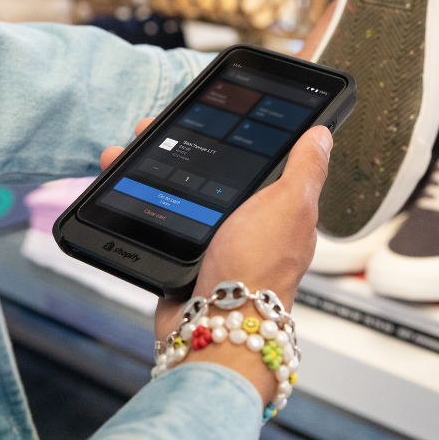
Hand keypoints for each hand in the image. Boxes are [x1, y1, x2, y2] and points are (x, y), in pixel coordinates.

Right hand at [99, 123, 332, 403]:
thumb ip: (305, 169)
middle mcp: (245, 223)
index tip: (199, 110)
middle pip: (206, 169)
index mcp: (277, 207)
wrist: (216, 329)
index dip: (226, 130)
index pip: (253, 155)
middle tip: (147, 129)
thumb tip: (322, 134)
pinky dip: (132, 202)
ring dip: (143, 168)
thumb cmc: (257, 271)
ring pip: (173, 191)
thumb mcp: (289, 205)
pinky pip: (154, 220)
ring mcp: (211, 241)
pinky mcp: (180, 259)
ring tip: (120, 153)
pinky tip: (116, 189)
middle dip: (173, 144)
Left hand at [296, 0, 438, 118]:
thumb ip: (353, 3)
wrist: (302, 98)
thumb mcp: (334, 24)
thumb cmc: (315, 62)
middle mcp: (399, 71)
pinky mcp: (396, 123)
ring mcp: (399, 97)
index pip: (430, 35)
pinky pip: (426, 118)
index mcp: (392, 46)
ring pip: (437, 89)